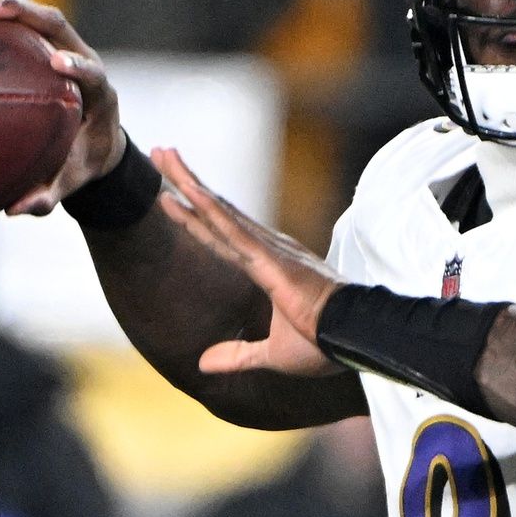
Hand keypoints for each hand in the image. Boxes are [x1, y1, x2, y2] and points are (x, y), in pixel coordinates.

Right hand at [0, 0, 123, 214]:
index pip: (91, 71)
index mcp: (96, 92)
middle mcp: (79, 56)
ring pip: (29, 7)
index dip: (77, 65)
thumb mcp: (68, 182)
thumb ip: (47, 196)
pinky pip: (7, 13)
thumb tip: (15, 211)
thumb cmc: (80, 162)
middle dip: (23, 12)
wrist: (94, 138)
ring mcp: (58, 41)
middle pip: (56, 23)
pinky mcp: (36, 36)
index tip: (55, 64)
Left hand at [152, 147, 345, 378]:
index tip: (170, 191)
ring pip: (218, 211)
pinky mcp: (270, 259)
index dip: (193, 213)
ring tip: (163, 154)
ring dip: (188, 182)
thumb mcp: (272, 354)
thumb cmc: (324, 344)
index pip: (219, 234)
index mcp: (266, 266)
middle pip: (215, 210)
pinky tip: (188, 191)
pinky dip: (209, 209)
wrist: (355, 340)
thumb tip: (202, 364)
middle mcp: (265, 249)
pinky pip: (233, 231)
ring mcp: (267, 250)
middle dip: (185, 181)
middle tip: (160, 151)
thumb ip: (237, 356)